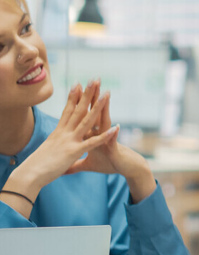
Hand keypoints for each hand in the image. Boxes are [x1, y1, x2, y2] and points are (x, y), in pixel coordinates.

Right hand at [15, 81, 118, 196]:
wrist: (28, 175)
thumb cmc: (36, 166)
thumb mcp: (47, 151)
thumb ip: (53, 146)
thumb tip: (52, 144)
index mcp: (58, 132)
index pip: (68, 111)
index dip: (73, 97)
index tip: (78, 84)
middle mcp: (64, 133)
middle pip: (78, 110)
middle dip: (87, 94)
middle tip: (95, 79)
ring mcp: (69, 141)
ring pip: (87, 120)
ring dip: (98, 107)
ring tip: (107, 93)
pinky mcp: (73, 151)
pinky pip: (92, 142)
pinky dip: (104, 136)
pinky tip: (115, 128)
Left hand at [66, 81, 155, 201]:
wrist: (126, 168)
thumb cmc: (109, 164)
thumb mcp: (89, 164)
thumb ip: (76, 165)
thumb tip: (64, 168)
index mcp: (92, 134)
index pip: (85, 115)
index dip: (80, 102)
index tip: (76, 88)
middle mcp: (100, 133)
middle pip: (95, 112)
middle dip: (93, 97)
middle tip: (93, 81)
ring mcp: (108, 139)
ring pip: (105, 121)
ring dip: (105, 109)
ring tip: (106, 95)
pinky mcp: (114, 149)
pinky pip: (113, 141)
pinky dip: (113, 135)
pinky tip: (116, 127)